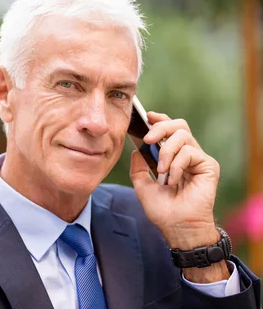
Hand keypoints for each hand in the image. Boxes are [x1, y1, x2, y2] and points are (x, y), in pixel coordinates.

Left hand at [129, 111, 220, 249]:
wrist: (177, 228)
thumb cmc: (163, 210)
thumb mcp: (142, 186)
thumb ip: (139, 167)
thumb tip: (137, 150)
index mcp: (174, 157)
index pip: (170, 130)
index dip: (160, 120)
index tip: (147, 117)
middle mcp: (188, 155)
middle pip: (179, 125)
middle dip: (161, 127)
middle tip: (148, 139)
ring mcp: (199, 159)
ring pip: (183, 136)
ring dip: (166, 152)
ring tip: (161, 171)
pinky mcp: (209, 166)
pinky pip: (190, 152)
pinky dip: (176, 165)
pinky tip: (172, 180)